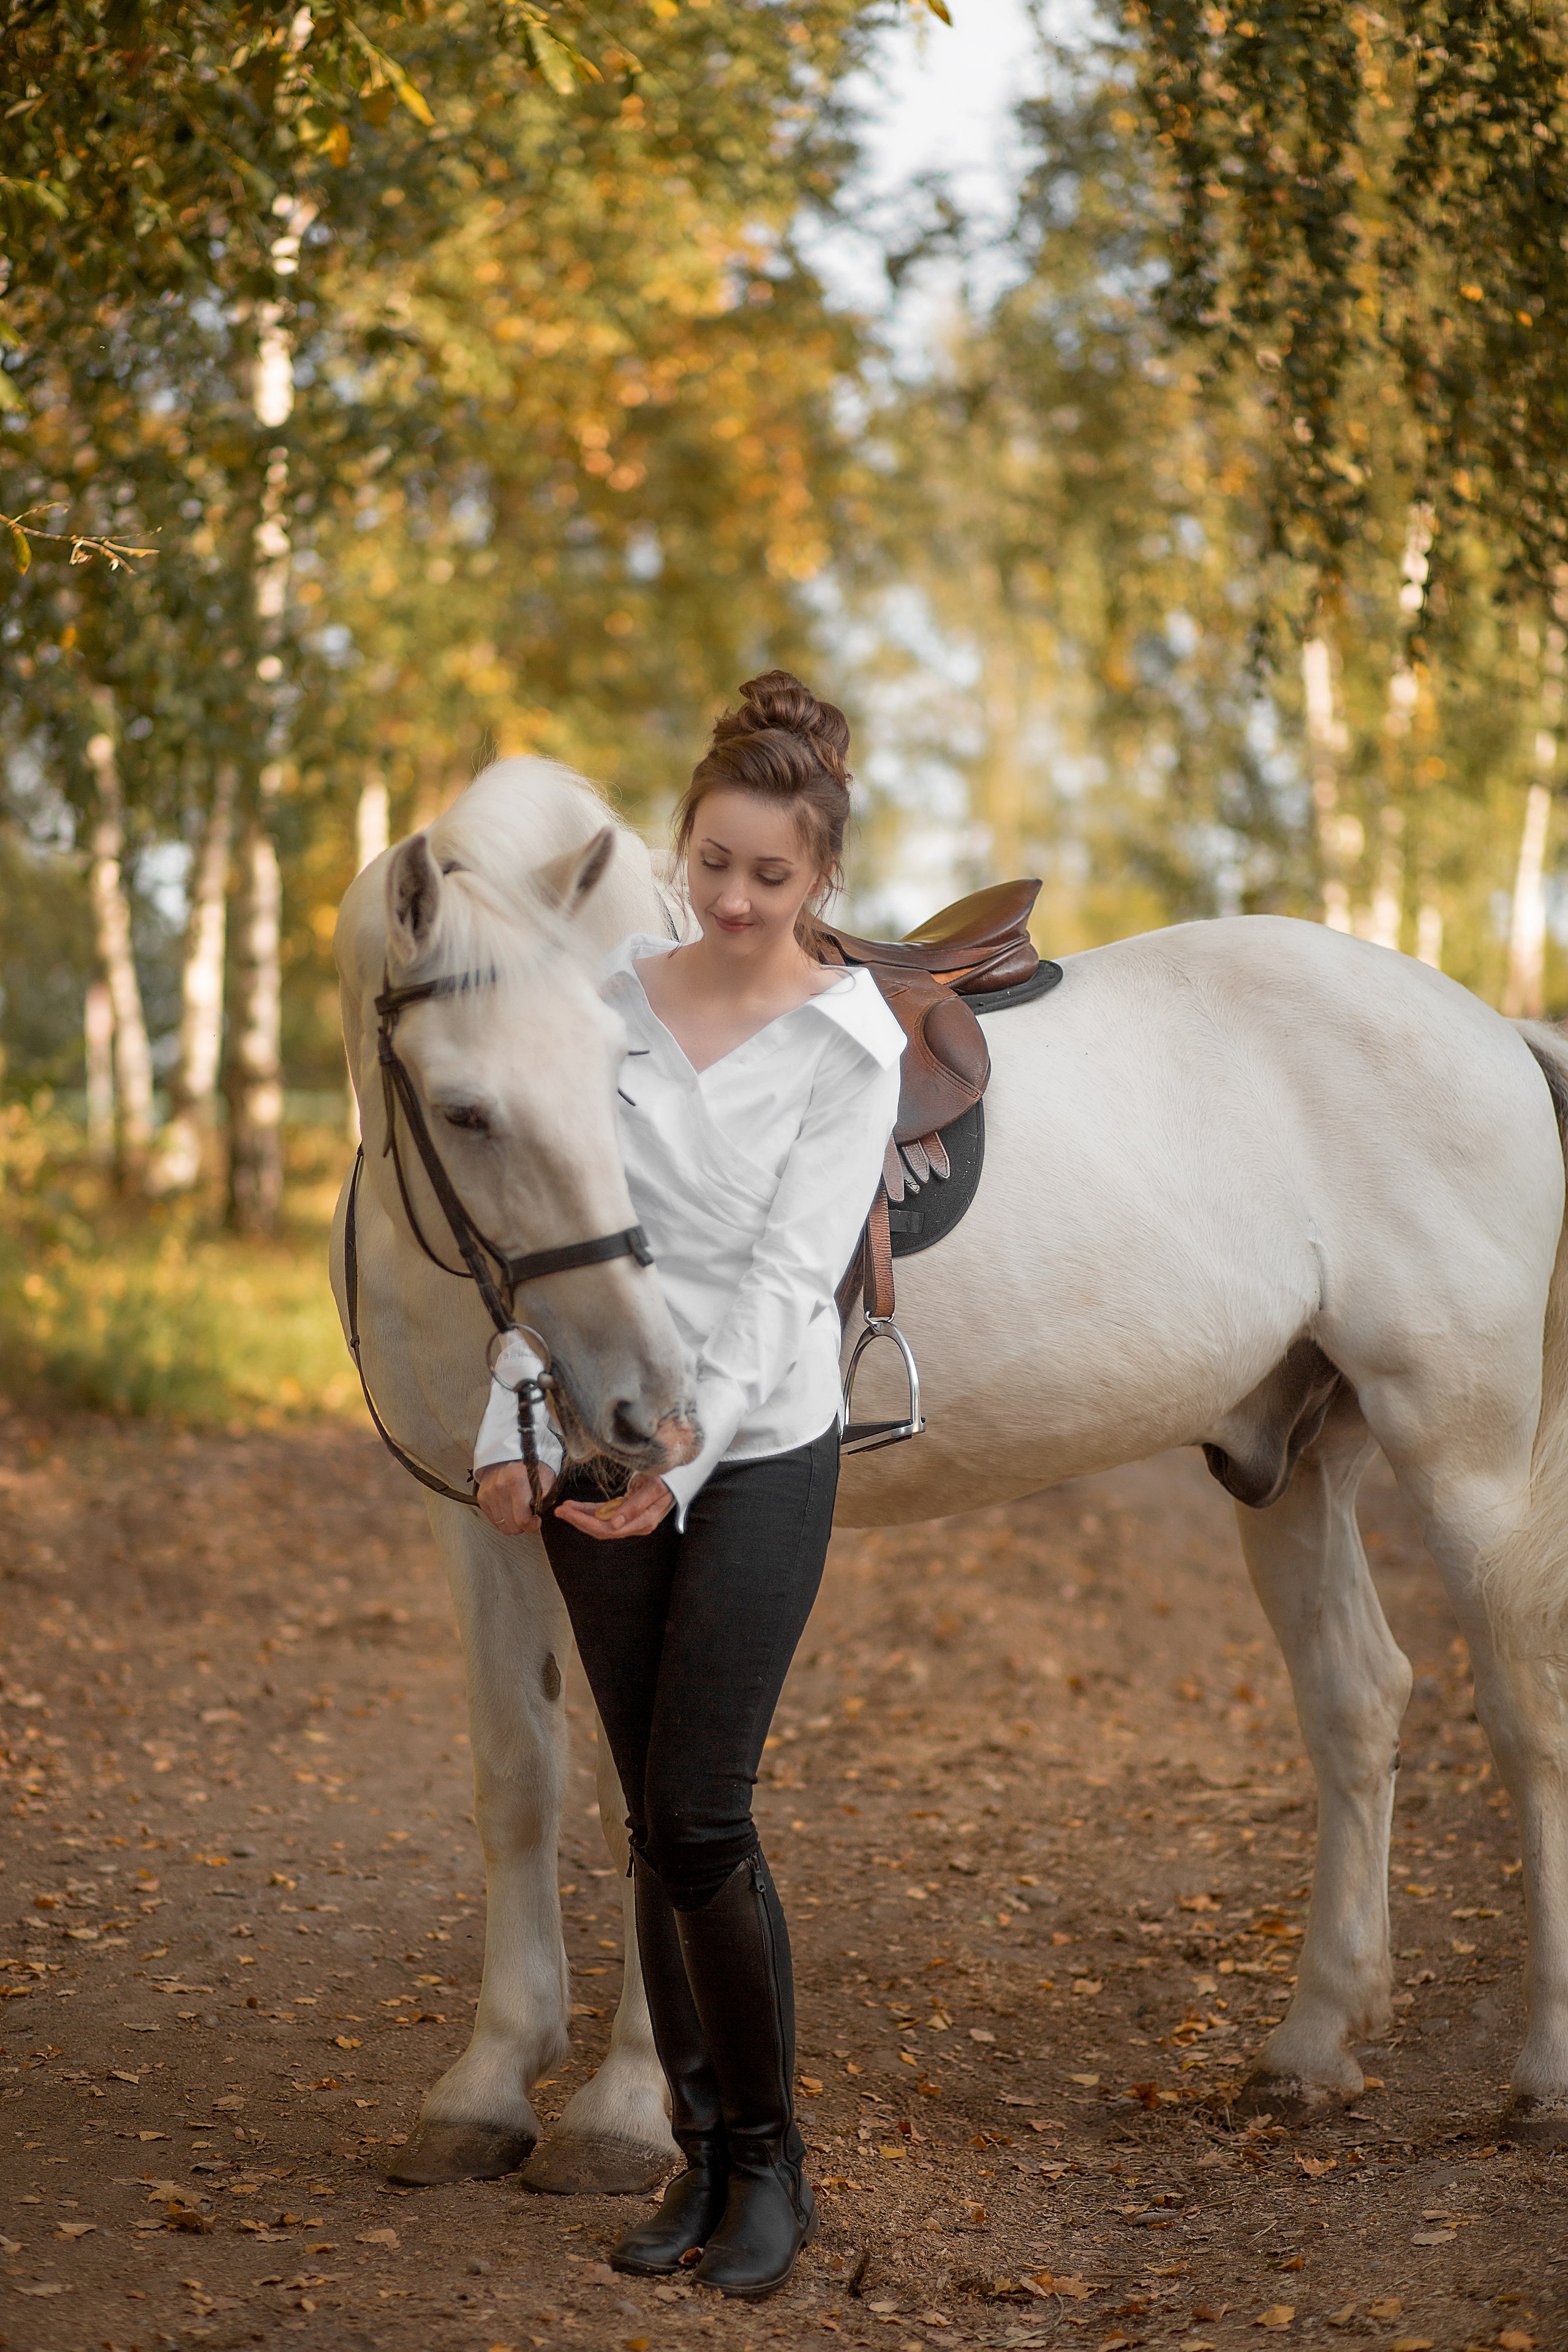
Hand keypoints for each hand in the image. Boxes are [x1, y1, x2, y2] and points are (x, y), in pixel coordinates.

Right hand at [477, 1459, 553, 1536]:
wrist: (508, 1458)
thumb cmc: (529, 1468)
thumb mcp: (545, 1475)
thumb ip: (547, 1492)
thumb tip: (543, 1506)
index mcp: (516, 1478)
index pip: (522, 1518)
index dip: (532, 1525)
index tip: (536, 1521)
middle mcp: (499, 1485)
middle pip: (512, 1525)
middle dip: (523, 1525)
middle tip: (528, 1516)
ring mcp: (489, 1492)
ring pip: (503, 1526)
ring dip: (513, 1523)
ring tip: (519, 1511)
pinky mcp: (482, 1498)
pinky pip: (494, 1521)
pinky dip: (503, 1519)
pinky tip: (509, 1509)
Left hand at [554, 1471, 674, 1540]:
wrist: (679, 1470)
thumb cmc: (670, 1477)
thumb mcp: (654, 1488)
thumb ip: (635, 1506)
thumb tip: (615, 1524)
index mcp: (643, 1521)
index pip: (608, 1529)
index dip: (585, 1522)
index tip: (568, 1513)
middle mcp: (636, 1523)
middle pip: (601, 1528)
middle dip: (579, 1520)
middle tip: (559, 1510)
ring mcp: (631, 1517)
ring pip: (601, 1522)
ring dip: (581, 1515)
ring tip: (563, 1507)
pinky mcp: (627, 1509)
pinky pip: (605, 1513)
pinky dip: (590, 1510)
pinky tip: (576, 1506)